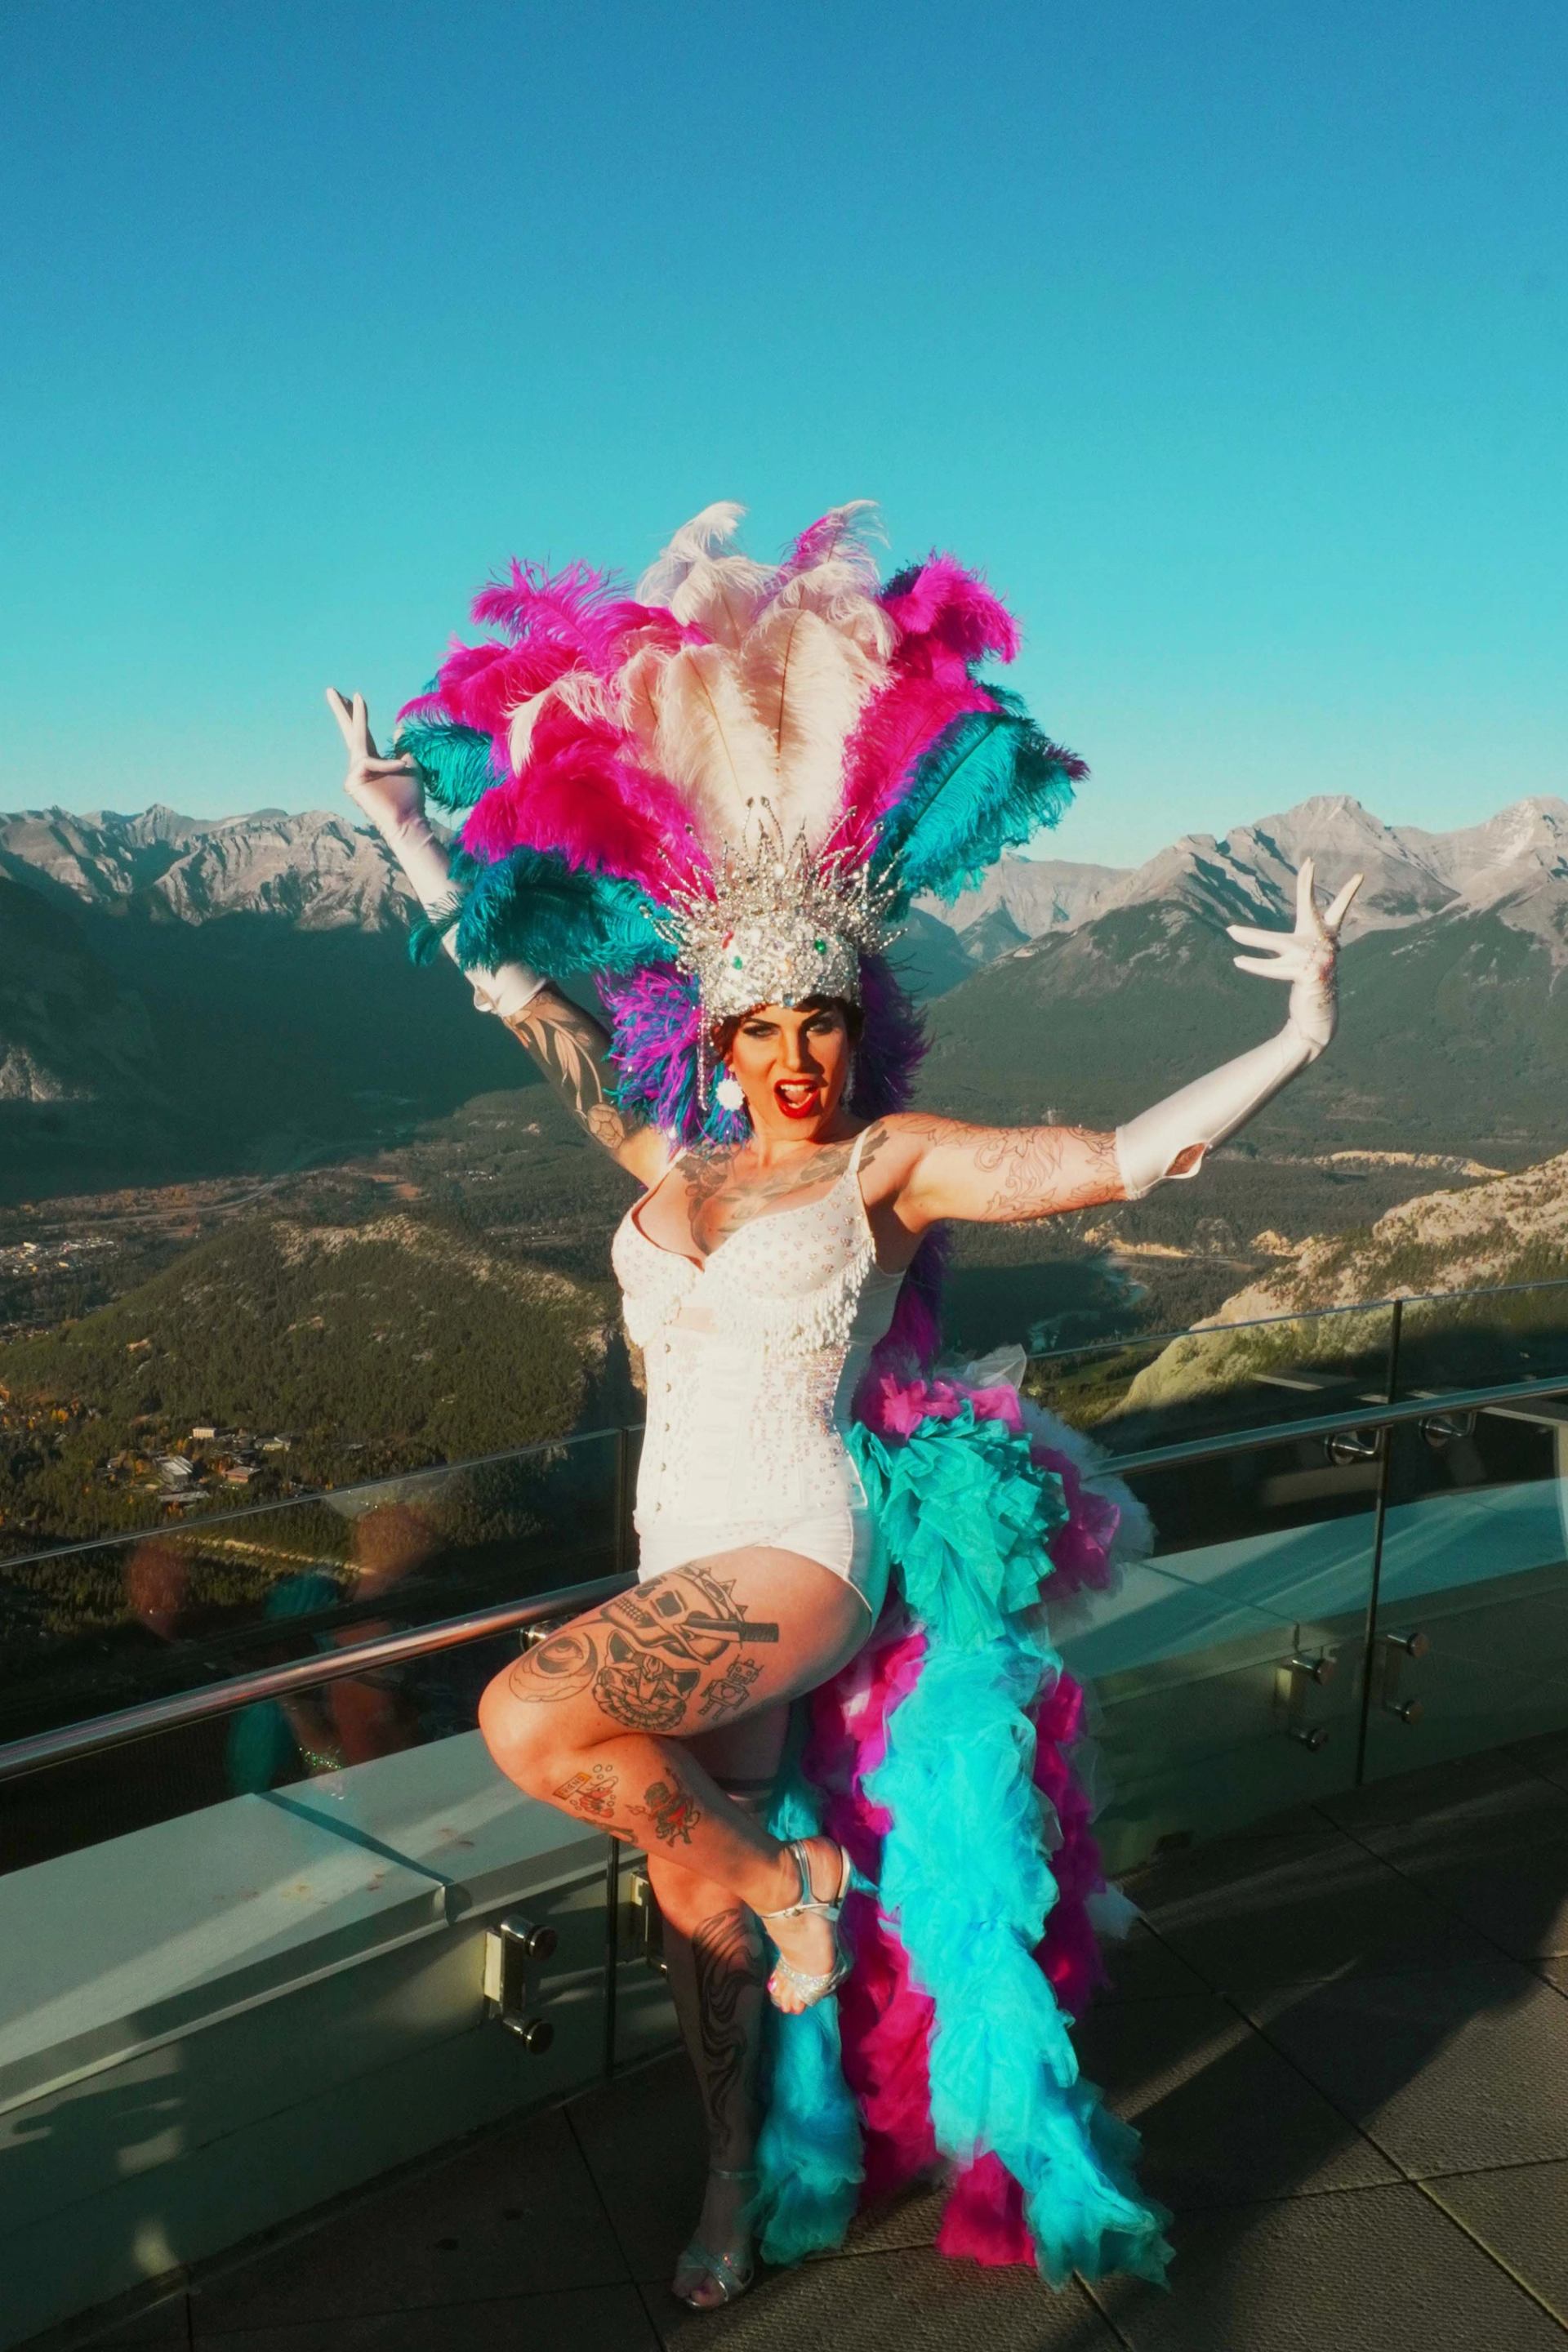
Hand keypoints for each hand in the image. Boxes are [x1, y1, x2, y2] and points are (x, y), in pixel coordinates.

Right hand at [325, 688, 425, 839]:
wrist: (409, 820)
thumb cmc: (411, 797)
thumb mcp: (410, 765)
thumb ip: (401, 748)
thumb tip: (398, 729)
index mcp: (374, 761)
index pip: (362, 733)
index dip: (358, 714)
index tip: (354, 695)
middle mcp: (361, 766)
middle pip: (350, 733)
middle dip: (342, 711)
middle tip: (330, 689)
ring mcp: (353, 775)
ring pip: (359, 743)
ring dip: (360, 719)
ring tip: (360, 698)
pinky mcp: (351, 783)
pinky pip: (369, 762)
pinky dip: (387, 764)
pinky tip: (401, 769)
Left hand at [1225, 856, 1362, 1053]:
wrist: (1319, 1015)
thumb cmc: (1307, 982)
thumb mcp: (1297, 960)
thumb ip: (1286, 947)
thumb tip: (1265, 942)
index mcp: (1325, 936)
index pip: (1334, 907)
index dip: (1333, 886)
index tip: (1319, 864)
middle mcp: (1324, 944)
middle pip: (1309, 909)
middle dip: (1307, 886)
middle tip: (1309, 862)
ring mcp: (1316, 959)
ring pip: (1276, 943)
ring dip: (1251, 938)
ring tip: (1229, 930)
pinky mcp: (1306, 975)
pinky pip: (1274, 968)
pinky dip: (1255, 966)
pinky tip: (1238, 961)